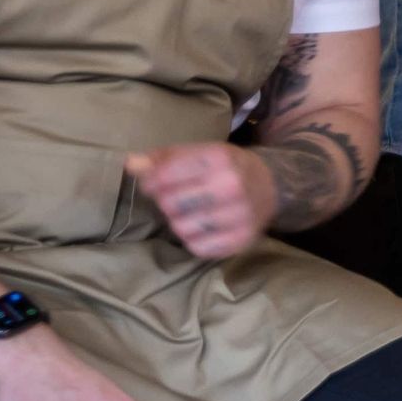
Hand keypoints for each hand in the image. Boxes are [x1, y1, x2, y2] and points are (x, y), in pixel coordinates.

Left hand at [127, 142, 273, 261]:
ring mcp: (239, 215)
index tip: (153, 184)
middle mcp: (232, 185)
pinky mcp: (241, 240)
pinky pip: (197, 247)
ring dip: (179, 221)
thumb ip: (162, 159)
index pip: (165, 174)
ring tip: (191, 213)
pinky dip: (194, 239)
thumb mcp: (198, 152)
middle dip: (167, 201)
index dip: (151, 181)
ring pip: (181, 227)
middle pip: (170, 203)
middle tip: (177, 198)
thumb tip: (130, 165)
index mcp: (220, 157)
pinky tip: (203, 227)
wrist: (271, 186)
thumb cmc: (225, 167)